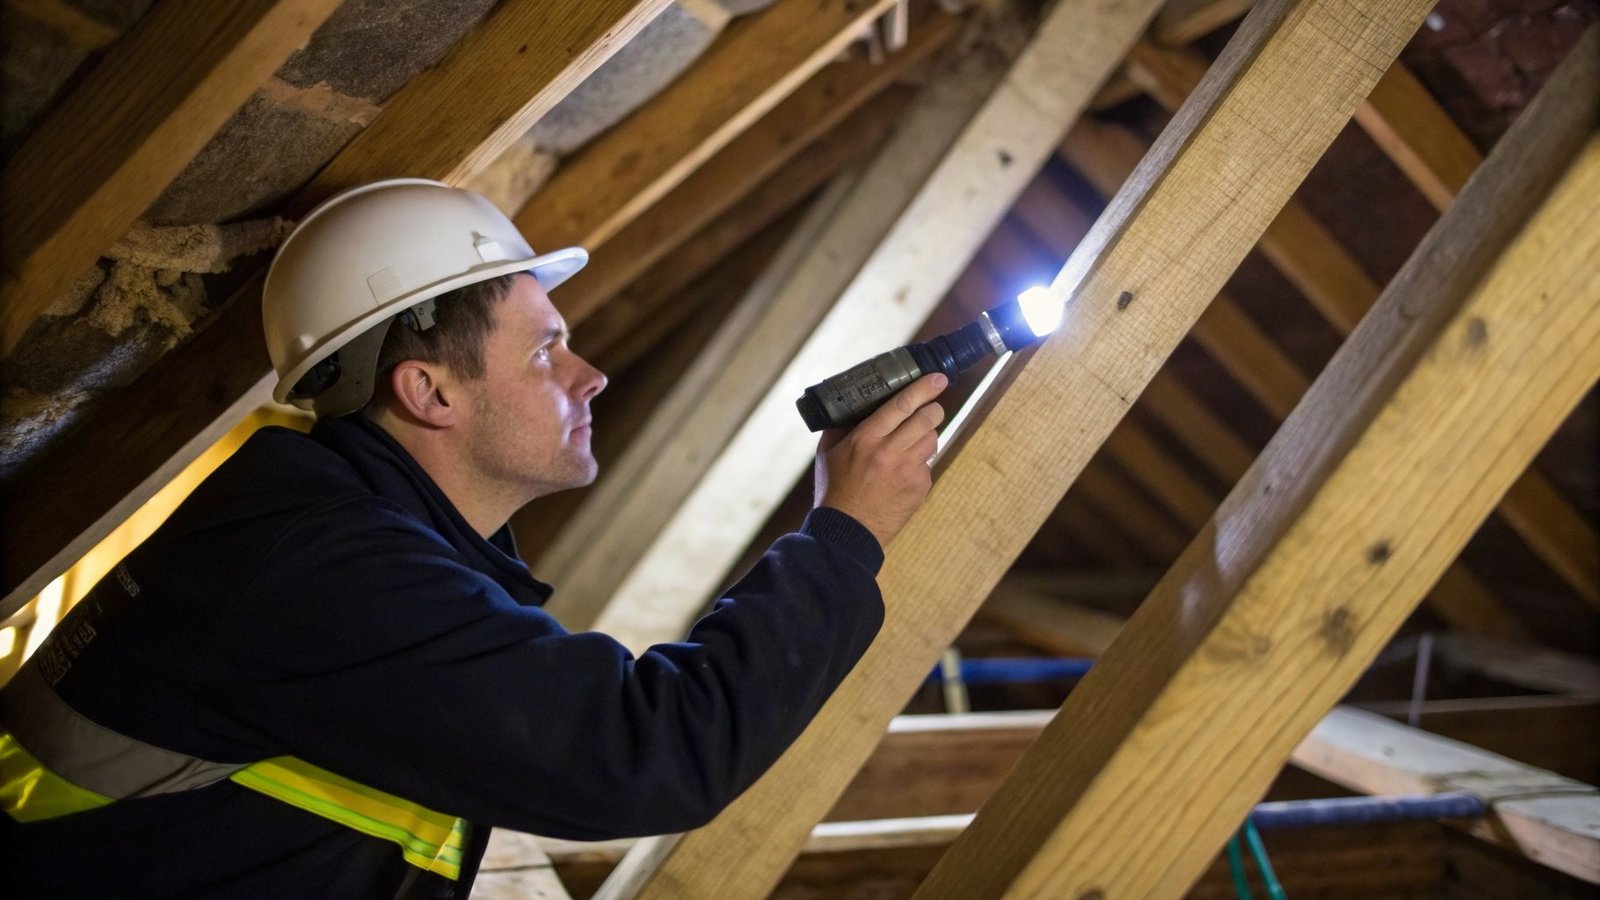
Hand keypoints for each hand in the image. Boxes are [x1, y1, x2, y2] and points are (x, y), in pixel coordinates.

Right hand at [814, 372, 947, 546]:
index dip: (923, 388)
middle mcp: (890, 452)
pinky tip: (902, 473)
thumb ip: (841, 425)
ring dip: (925, 435)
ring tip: (910, 443)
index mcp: (865, 439)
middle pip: (926, 419)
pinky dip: (919, 463)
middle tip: (931, 407)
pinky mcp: (919, 487)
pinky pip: (927, 465)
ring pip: (932, 439)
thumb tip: (854, 403)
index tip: (938, 378)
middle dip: (933, 409)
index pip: (901, 405)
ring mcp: (908, 471)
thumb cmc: (835, 489)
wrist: (847, 531)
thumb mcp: (828, 452)